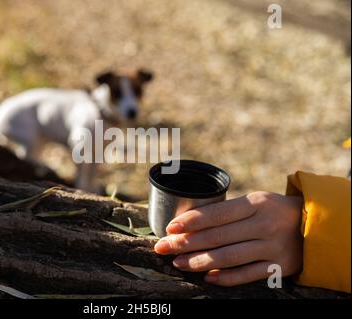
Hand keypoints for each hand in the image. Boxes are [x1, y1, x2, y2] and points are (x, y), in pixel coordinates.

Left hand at [154, 192, 303, 285]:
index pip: (217, 213)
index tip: (170, 228)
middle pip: (218, 236)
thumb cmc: (273, 211)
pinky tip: (207, 277)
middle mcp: (264, 224)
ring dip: (200, 261)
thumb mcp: (255, 201)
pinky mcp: (279, 266)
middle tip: (164, 247)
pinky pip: (247, 274)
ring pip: (229, 257)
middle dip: (186, 243)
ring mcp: (272, 247)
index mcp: (256, 203)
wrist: (314, 226)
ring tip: (179, 263)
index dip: (191, 221)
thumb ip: (228, 211)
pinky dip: (226, 277)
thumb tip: (189, 224)